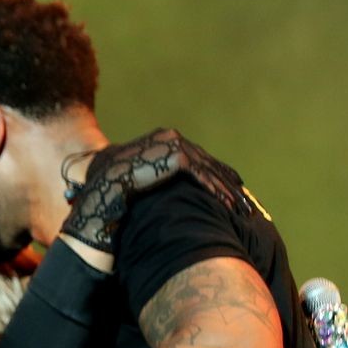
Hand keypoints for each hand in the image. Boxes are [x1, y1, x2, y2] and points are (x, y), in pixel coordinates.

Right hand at [60, 128, 244, 251]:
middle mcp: (171, 137)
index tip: (233, 189)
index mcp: (165, 140)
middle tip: (245, 203)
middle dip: (227, 184)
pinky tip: (228, 206)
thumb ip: (158, 177)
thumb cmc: (114, 186)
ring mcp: (174, 144)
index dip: (217, 174)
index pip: (197, 158)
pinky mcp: (175, 156)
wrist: (102, 184)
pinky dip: (216, 191)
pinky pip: (201, 176)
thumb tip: (165, 190)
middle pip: (207, 163)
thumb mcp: (140, 178)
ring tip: (242, 210)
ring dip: (227, 192)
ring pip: (209, 170)